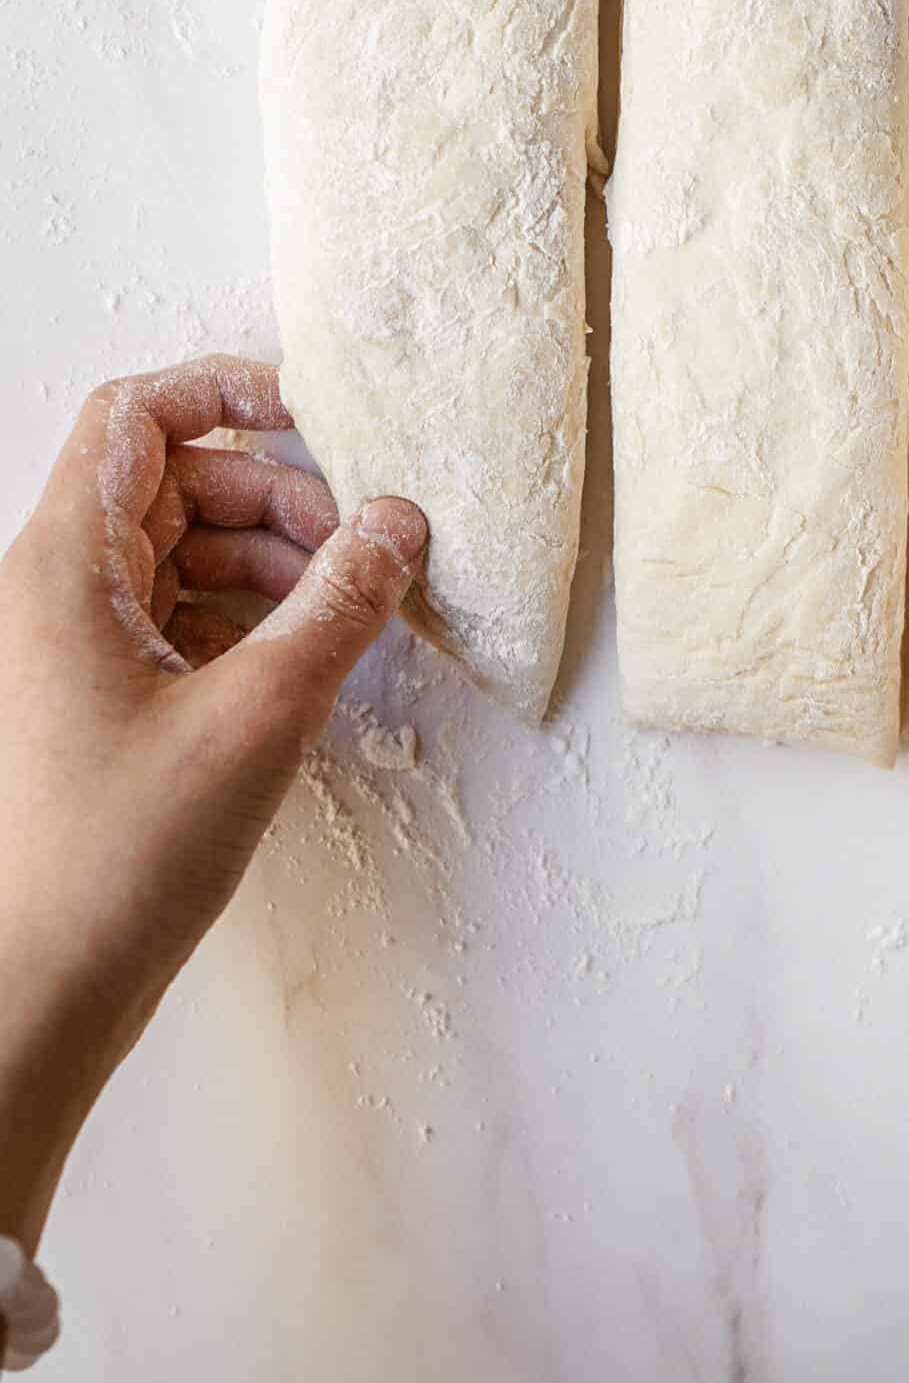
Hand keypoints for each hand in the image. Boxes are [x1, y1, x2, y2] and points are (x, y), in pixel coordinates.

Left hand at [0, 357, 426, 1255]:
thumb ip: (338, 604)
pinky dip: (242, 617)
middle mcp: (54, 590)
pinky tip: (301, 661)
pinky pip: (172, 615)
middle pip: (171, 481)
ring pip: (178, 551)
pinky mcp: (92, 700)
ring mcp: (67, 647)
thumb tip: (397, 523)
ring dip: (267, 561)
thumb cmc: (115, 859)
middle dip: (273, 496)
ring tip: (342, 611)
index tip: (310, 414)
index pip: (135, 415)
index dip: (222, 390)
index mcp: (65, 565)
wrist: (37, 992)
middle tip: (356, 548)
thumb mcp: (258, 714)